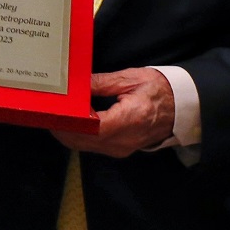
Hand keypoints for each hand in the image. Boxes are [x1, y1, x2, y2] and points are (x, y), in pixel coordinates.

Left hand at [57, 68, 175, 156]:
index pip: (90, 127)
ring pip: (84, 146)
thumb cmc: (160, 90)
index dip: (68, 121)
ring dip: (67, 133)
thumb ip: (101, 82)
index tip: (54, 109)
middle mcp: (124, 140)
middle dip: (61, 127)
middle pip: (82, 140)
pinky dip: (79, 136)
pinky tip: (72, 121)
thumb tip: (76, 83)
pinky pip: (93, 146)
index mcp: (129, 119)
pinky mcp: (120, 150)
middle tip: (47, 110)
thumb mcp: (130, 79)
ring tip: (56, 114)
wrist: (183, 108)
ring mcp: (122, 149)